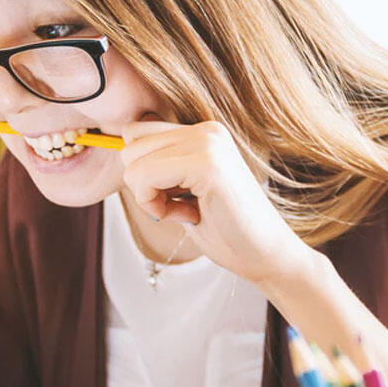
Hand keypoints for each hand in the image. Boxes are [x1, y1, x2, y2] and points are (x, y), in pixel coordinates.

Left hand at [118, 117, 314, 287]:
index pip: (136, 133)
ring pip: (133, 161)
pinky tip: (188, 216)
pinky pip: (145, 176)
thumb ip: (161, 167)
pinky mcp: (207, 164)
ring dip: (149, 196)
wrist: (266, 256)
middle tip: (180, 207)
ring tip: (187, 211)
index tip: (174, 197)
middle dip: (143, 185)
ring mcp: (208, 143)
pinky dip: (154, 205)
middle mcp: (207, 130)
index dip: (143, 173)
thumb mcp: (185, 191)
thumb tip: (121, 150)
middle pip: (130, 145)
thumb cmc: (226, 230)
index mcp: (203, 133)